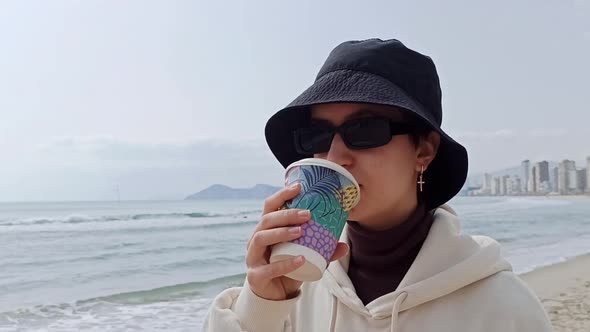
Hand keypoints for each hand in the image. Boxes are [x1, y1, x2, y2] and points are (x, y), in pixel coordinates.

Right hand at [245, 183, 348, 300]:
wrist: (275, 294)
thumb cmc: (287, 267)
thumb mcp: (305, 255)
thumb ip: (323, 250)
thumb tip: (344, 245)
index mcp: (266, 229)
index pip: (269, 206)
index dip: (281, 195)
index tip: (298, 187)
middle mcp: (256, 239)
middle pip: (266, 220)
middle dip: (286, 214)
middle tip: (307, 214)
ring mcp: (253, 257)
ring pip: (261, 238)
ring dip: (281, 232)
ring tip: (300, 231)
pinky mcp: (256, 276)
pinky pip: (268, 268)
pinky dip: (285, 263)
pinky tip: (300, 259)